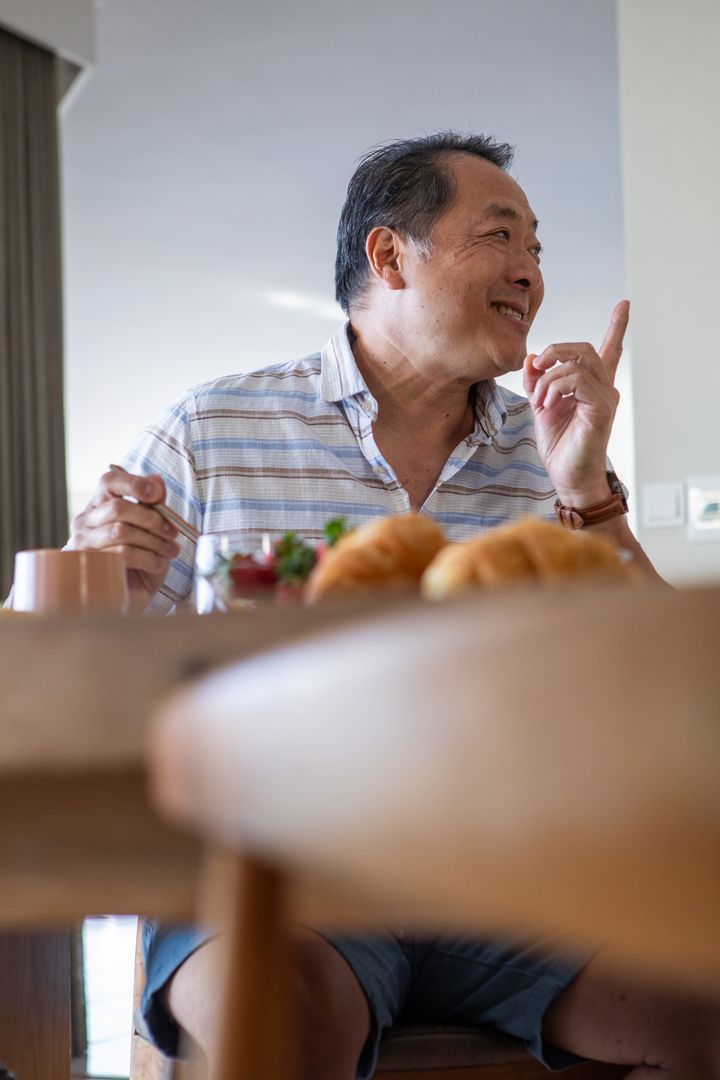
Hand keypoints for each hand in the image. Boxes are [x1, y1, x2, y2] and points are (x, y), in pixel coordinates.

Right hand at [70, 468, 179, 611]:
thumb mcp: (154, 531)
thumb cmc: (141, 562)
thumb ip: (153, 505)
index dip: (134, 483)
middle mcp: (85, 522)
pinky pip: (121, 554)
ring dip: (153, 541)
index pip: (109, 481)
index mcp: (100, 506)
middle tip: (173, 533)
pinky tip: (157, 565)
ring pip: (121, 531)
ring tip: (170, 552)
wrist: (132, 598)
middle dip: (152, 519)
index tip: (157, 494)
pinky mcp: (89, 566)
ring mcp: (82, 545)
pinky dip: (147, 558)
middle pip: (118, 508)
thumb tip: (157, 480)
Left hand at [522, 300, 628, 504]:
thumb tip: (532, 357)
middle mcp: (603, 388)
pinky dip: (555, 387)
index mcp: (591, 386)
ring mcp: (605, 397)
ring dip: (549, 377)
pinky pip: (577, 380)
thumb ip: (537, 381)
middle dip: (556, 350)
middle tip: (537, 367)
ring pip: (577, 362)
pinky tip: (548, 404)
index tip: (624, 305)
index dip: (617, 327)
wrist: (568, 476)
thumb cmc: (560, 446)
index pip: (609, 350)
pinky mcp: (601, 408)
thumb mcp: (541, 406)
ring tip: (539, 399)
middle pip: (583, 348)